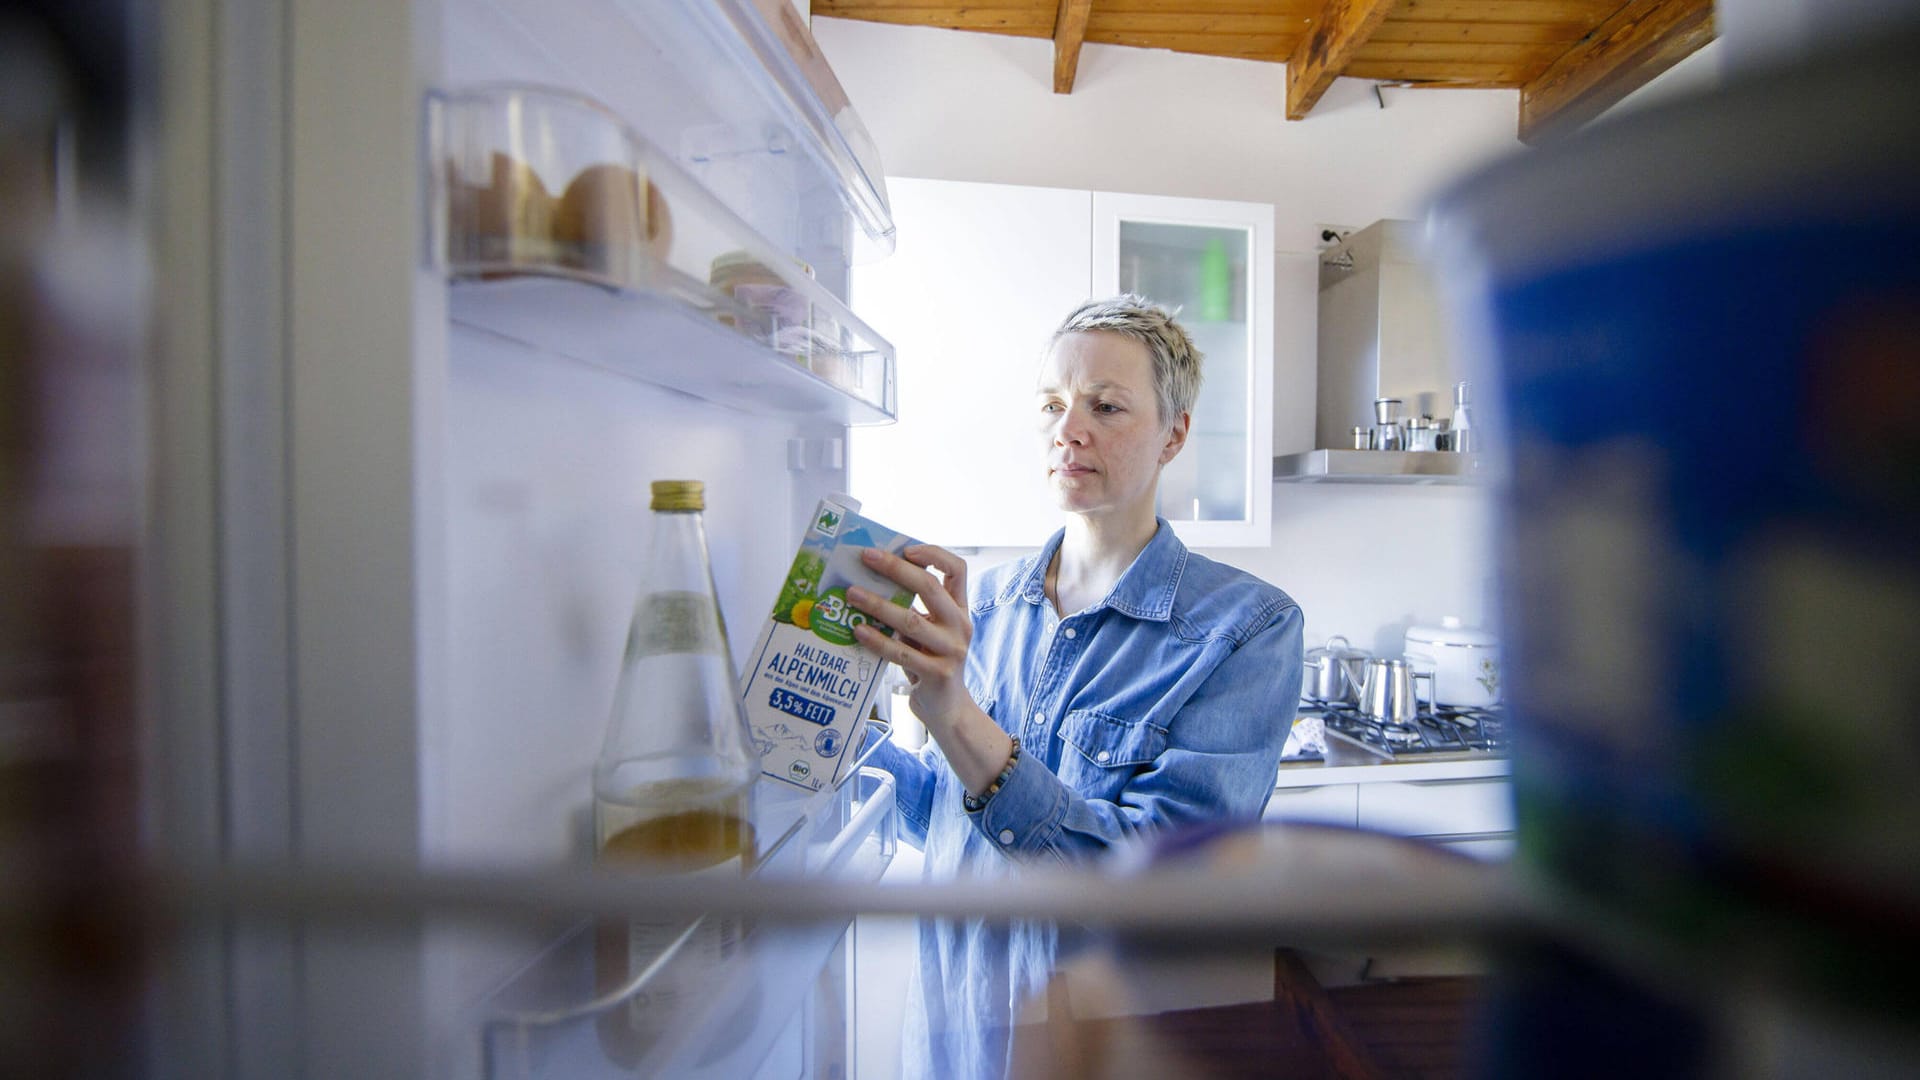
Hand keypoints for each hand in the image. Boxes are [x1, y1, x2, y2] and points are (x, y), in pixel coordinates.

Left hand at [845, 544, 972, 730]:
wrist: (948, 709)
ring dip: (878, 604)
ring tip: (852, 593)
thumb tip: (872, 581)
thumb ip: (913, 610)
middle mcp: (960, 626)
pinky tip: (858, 631)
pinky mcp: (937, 674)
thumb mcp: (928, 632)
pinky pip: (901, 653)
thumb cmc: (931, 663)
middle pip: (930, 586)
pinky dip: (877, 640)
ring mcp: (952, 650)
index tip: (906, 549)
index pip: (958, 569)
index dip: (933, 554)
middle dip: (895, 568)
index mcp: (960, 609)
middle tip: (866, 557)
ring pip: (910, 620)